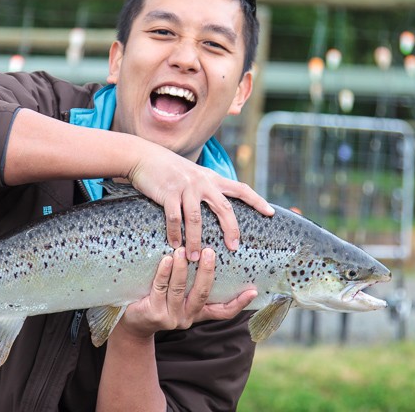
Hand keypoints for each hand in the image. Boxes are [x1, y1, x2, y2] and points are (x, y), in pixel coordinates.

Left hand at [115, 247, 257, 339]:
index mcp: (197, 313)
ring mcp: (171, 317)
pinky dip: (164, 272)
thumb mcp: (179, 297)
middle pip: (202, 294)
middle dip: (206, 272)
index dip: (239, 303)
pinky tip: (166, 259)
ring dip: (182, 268)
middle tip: (210, 252)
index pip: (223, 311)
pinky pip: (160, 288)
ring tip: (183, 250)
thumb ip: (193, 286)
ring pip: (179, 290)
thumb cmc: (158, 302)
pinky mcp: (154, 313)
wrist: (133, 324)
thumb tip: (208, 256)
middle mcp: (187, 317)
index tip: (253, 290)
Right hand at [127, 145, 273, 260]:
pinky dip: (175, 234)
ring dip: (195, 241)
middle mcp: (202, 182)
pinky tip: (175, 246)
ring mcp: (185, 187)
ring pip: (196, 219)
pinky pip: (174, 218)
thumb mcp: (193, 174)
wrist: (144, 156)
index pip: (240, 188)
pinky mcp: (168, 193)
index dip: (257, 200)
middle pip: (224, 208)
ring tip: (195, 258)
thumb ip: (206, 187)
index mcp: (211, 178)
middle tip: (234, 247)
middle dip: (231, 229)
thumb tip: (217, 206)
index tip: (270, 213)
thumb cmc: (169, 169)